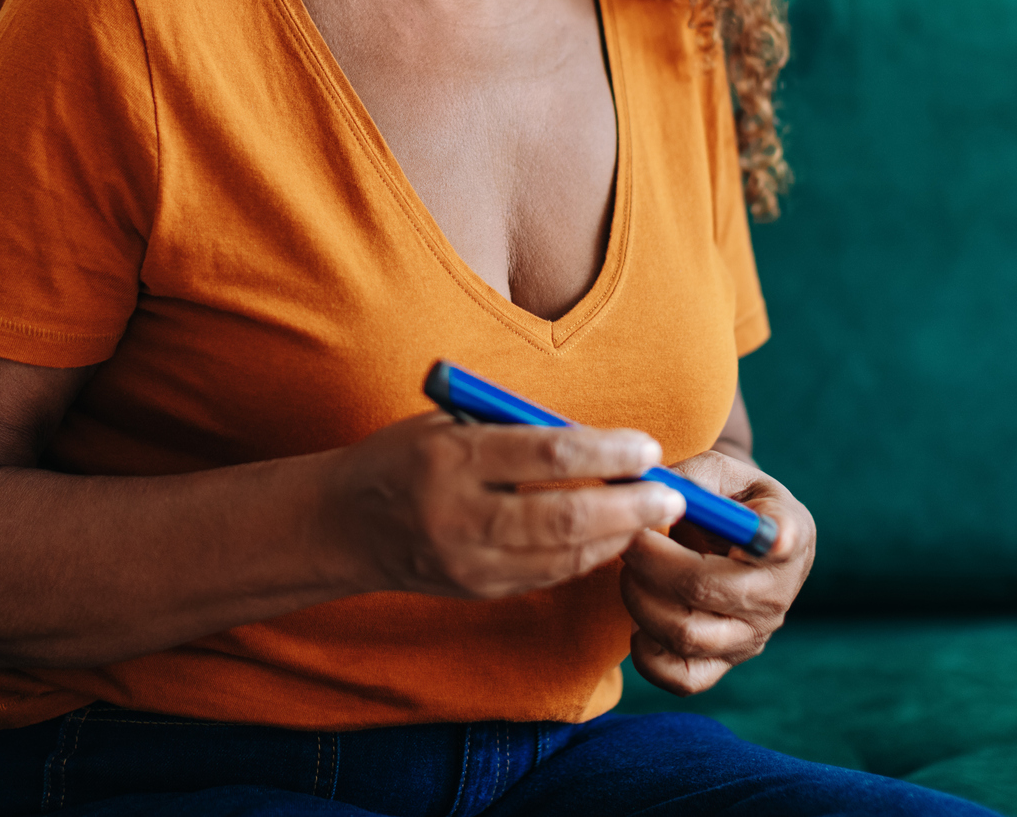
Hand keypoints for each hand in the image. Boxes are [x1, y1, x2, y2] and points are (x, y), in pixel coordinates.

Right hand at [325, 412, 687, 600]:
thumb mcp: (452, 425)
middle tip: (672, 497)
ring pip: (564, 556)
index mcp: (452, 458)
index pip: (548, 455)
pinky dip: (588, 557)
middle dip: (630, 508)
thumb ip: (518, 432)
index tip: (648, 447)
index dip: (608, 454)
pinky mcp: (478, 590)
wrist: (344, 524)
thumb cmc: (407, 456)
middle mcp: (459, 516)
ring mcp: (468, 562)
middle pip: (565, 517)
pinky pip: (548, 575)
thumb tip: (604, 444)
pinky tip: (614, 538)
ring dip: (619, 537)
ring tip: (655, 518)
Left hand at [618, 451, 814, 694]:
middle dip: (649, 561)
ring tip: (630, 570)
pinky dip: (647, 654)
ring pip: (686, 634)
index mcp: (786, 532)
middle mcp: (775, 593)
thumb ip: (693, 477)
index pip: (784, 541)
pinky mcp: (723, 664)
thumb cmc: (727, 501)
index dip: (773, 540)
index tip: (762, 536)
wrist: (736, 542)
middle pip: (704, 588)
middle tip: (628, 538)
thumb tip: (649, 486)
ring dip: (639, 599)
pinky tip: (638, 621)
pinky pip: (682, 678)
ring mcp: (751, 635)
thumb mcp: (720, 473)